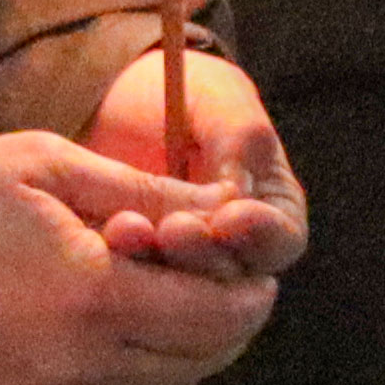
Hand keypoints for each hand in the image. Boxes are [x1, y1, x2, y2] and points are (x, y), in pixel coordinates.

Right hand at [0, 132, 287, 384]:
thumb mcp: (52, 170)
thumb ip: (146, 197)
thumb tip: (225, 213)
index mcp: (94, 301)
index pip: (216, 319)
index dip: (247, 297)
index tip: (252, 275)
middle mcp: (77, 374)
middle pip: (193, 366)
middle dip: (215, 327)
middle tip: (208, 288)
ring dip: (153, 352)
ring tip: (123, 302)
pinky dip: (97, 378)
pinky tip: (63, 336)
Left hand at [83, 46, 311, 278]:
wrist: (108, 106)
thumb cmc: (178, 94)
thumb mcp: (215, 95)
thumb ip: (240, 133)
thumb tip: (239, 191)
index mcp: (271, 208)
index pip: (280, 240)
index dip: (259, 233)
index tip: (230, 217)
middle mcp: (234, 249)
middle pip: (234, 278)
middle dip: (204, 254)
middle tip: (174, 230)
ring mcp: (184, 266)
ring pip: (183, 291)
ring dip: (160, 265)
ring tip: (129, 230)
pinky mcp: (137, 275)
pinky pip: (135, 286)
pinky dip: (122, 265)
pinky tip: (105, 237)